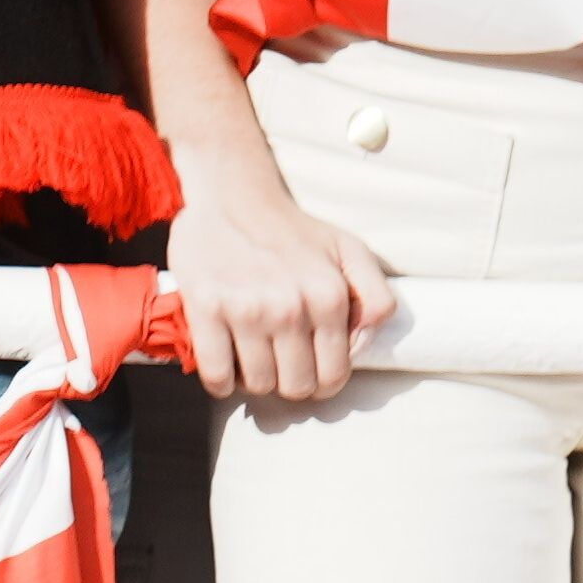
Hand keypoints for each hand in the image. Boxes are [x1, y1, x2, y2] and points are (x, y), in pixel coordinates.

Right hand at [167, 145, 402, 409]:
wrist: (234, 195)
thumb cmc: (294, 230)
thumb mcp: (350, 251)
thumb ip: (376, 296)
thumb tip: (364, 343)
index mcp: (329, 295)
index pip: (333, 375)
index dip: (323, 382)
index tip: (309, 370)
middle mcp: (290, 306)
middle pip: (295, 387)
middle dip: (290, 382)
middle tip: (281, 363)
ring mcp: (246, 308)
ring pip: (258, 384)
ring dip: (256, 380)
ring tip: (254, 357)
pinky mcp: (206, 308)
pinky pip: (217, 374)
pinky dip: (221, 382)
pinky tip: (226, 367)